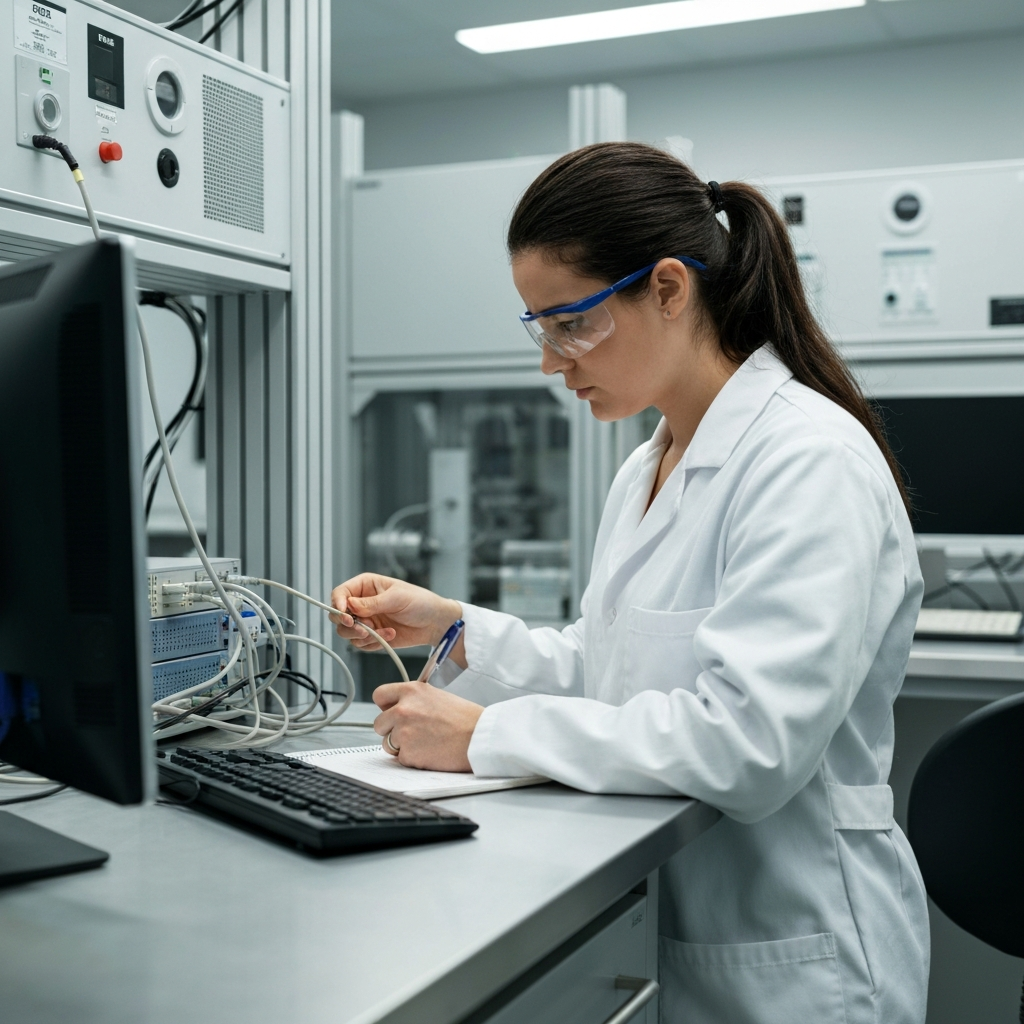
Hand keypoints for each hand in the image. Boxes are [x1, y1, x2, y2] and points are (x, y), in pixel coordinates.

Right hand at [330, 574, 461, 651]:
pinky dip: (373, 643)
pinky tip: (390, 635)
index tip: (345, 614)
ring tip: (379, 632)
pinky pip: (361, 644)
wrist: (434, 623)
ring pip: (346, 632)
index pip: (340, 593)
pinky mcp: (372, 636)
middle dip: (347, 624)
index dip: (338, 604)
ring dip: (360, 635)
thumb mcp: (396, 597)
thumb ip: (372, 603)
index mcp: (365, 586)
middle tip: (362, 628)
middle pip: (337, 615)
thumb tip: (351, 605)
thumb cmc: (419, 602)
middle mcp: (361, 603)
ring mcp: (366, 621)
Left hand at [373, 683, 483, 771]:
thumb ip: (414, 701)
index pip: (379, 695)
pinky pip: (401, 758)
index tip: (391, 712)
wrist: (479, 737)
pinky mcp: (407, 753)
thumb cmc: (465, 718)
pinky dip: (413, 759)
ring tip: (425, 743)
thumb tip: (398, 710)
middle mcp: (403, 709)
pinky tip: (430, 752)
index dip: (385, 706)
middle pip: (379, 723)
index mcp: (411, 691)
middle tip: (412, 733)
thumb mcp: (437, 696)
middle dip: (391, 730)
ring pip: (387, 743)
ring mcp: (403, 732)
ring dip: (401, 746)